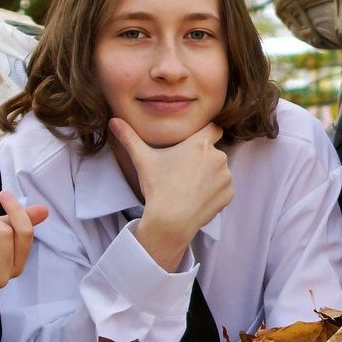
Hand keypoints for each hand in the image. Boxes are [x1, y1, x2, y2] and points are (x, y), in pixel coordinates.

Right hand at [111, 119, 231, 271]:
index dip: (204, 134)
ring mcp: (226, 176)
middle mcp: (218, 156)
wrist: (171, 220)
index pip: (212, 128)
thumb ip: (129, 138)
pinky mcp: (228, 194)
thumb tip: (113, 121)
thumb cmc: (158, 187)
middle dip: (202, 159)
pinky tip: (197, 197)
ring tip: (188, 186)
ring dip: (209, 175)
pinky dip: (214, 192)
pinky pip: (223, 188)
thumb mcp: (142, 159)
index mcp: (200, 144)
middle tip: (183, 172)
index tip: (194, 144)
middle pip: (212, 152)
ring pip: (219, 170)